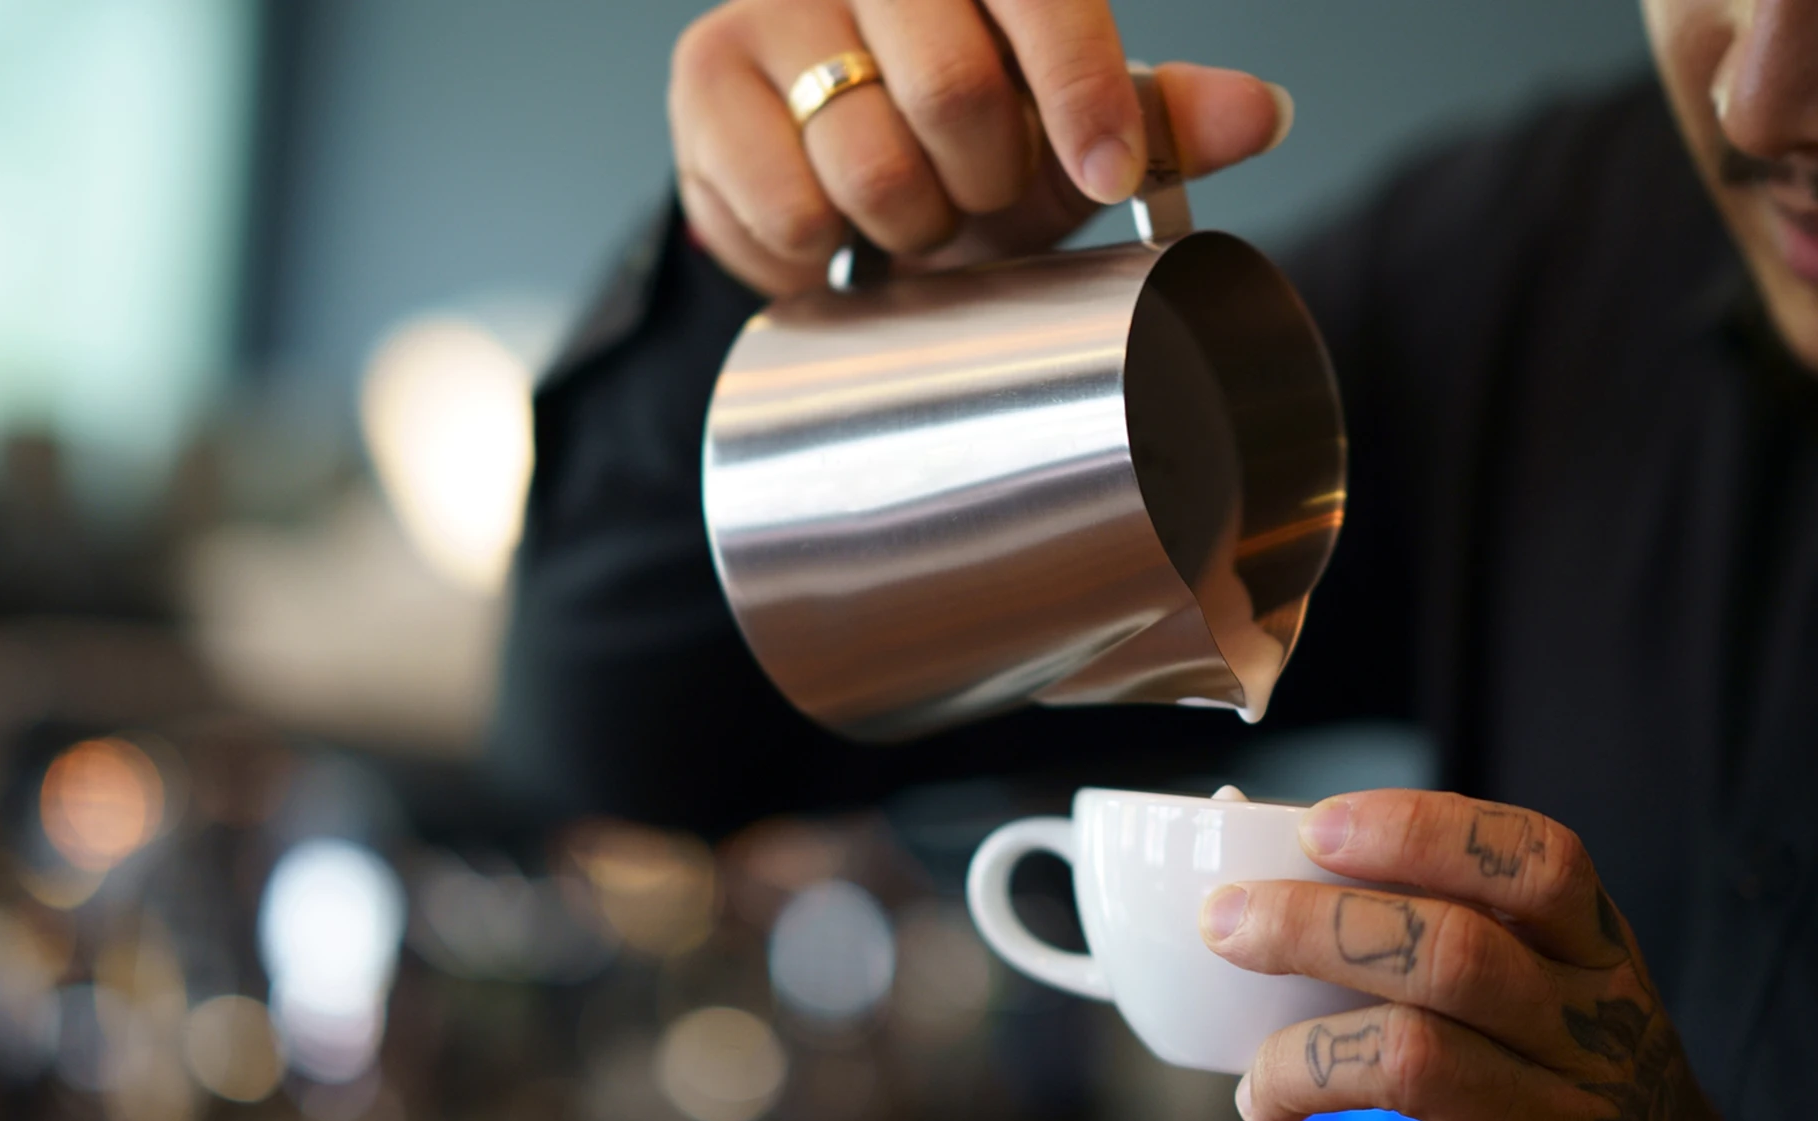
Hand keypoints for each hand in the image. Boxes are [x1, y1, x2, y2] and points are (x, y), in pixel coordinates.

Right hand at [667, 0, 1293, 294]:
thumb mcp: (1070, 134)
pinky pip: (787, 211)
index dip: (1082, 96)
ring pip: (866, 165)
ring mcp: (778, 6)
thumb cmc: (963, 144)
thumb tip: (1261, 113)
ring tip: (903, 210)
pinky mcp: (704, 75)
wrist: (824, 169)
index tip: (1105, 175)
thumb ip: (1157, 121)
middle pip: (954, 95)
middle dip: (981, 188)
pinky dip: (822, 251)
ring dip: (904, 228)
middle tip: (972, 195)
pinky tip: (829, 218)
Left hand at [1200, 789, 1795, 1120]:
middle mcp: (1597, 1040)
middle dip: (1311, 926)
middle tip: (1224, 924)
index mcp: (1594, 957)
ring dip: (1296, 1062)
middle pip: (1452, 953)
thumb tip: (1247, 848)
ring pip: (1413, 1061)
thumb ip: (1439, 919)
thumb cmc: (1557, 1077)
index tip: (1315, 826)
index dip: (1419, 830)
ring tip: (1260, 1090)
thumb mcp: (1547, 986)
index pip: (1537, 862)